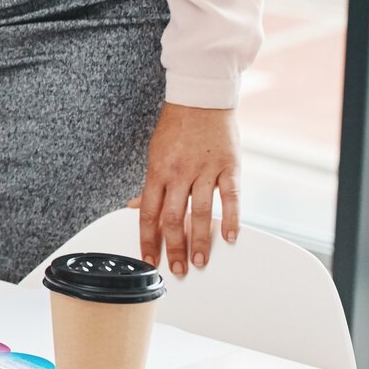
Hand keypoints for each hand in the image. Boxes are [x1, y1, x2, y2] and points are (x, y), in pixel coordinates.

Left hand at [131, 103, 239, 277]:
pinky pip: (231, 196)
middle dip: (175, 248)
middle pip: (174, 218)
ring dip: (201, 241)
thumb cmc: (176, 128)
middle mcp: (180, 173)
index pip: (149, 214)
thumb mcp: (154, 154)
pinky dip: (232, 218)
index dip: (148, 240)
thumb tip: (135, 208)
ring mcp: (205, 170)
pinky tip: (231, 237)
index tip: (150, 260)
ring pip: (202, 212)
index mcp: (157, 171)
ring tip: (200, 261)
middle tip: (178, 269)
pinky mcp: (229, 166)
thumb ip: (151, 185)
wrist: (200, 99)